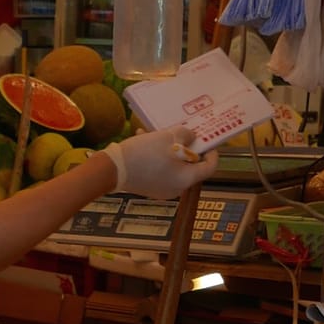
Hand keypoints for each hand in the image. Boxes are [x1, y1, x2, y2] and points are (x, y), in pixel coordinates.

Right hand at [102, 124, 218, 198]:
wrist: (111, 170)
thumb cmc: (144, 153)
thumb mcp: (168, 137)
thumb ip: (186, 135)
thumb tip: (191, 137)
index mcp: (186, 179)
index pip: (209, 168)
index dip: (212, 153)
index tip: (207, 141)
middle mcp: (177, 188)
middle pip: (189, 166)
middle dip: (185, 148)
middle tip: (179, 134)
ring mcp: (161, 190)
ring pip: (173, 166)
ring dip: (168, 149)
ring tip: (155, 133)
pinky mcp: (148, 187)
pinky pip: (159, 170)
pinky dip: (156, 157)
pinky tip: (142, 140)